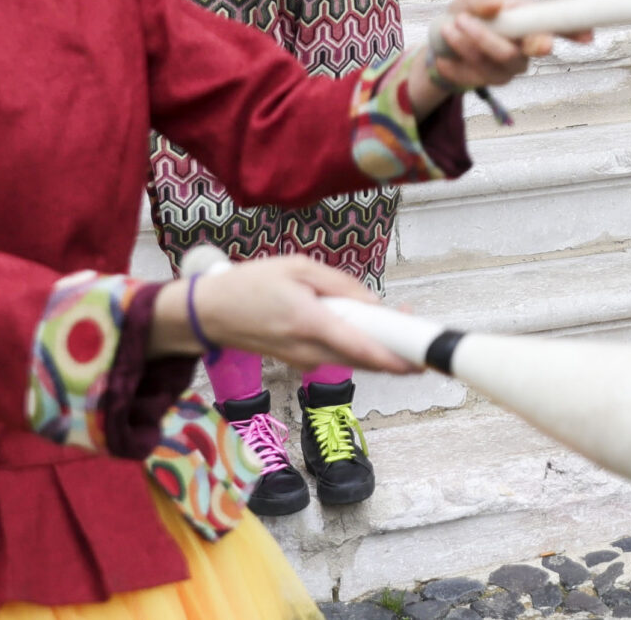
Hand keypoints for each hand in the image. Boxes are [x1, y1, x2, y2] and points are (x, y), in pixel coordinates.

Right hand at [177, 257, 421, 374]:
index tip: (422, 359)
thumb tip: (372, 303)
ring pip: (352, 362)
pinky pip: (336, 356)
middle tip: (414, 328)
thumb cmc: (250, 284)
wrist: (208, 314)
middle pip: (365, 362)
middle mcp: (309, 350)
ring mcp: (303, 360)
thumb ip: (340, 285)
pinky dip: (354, 345)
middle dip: (396, 352)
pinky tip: (359, 325)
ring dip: (377, 347)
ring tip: (391, 321)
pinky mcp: (299, 361)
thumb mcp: (298, 267)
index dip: (396, 357)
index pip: (362, 349)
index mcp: (310, 323)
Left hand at [426, 0, 578, 91]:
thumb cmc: (469, 13)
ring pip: (495, 64)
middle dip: (488, 38)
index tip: (587, 37)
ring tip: (448, 28)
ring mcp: (511, 68)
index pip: (561, 27)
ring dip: (466, 46)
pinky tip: (445, 57)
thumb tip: (494, 7)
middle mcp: (527, 47)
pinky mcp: (491, 82)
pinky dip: (456, 66)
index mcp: (530, 21)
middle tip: (462, 19)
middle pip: (521, 52)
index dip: (576, 32)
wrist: (445, 38)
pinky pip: (475, 79)